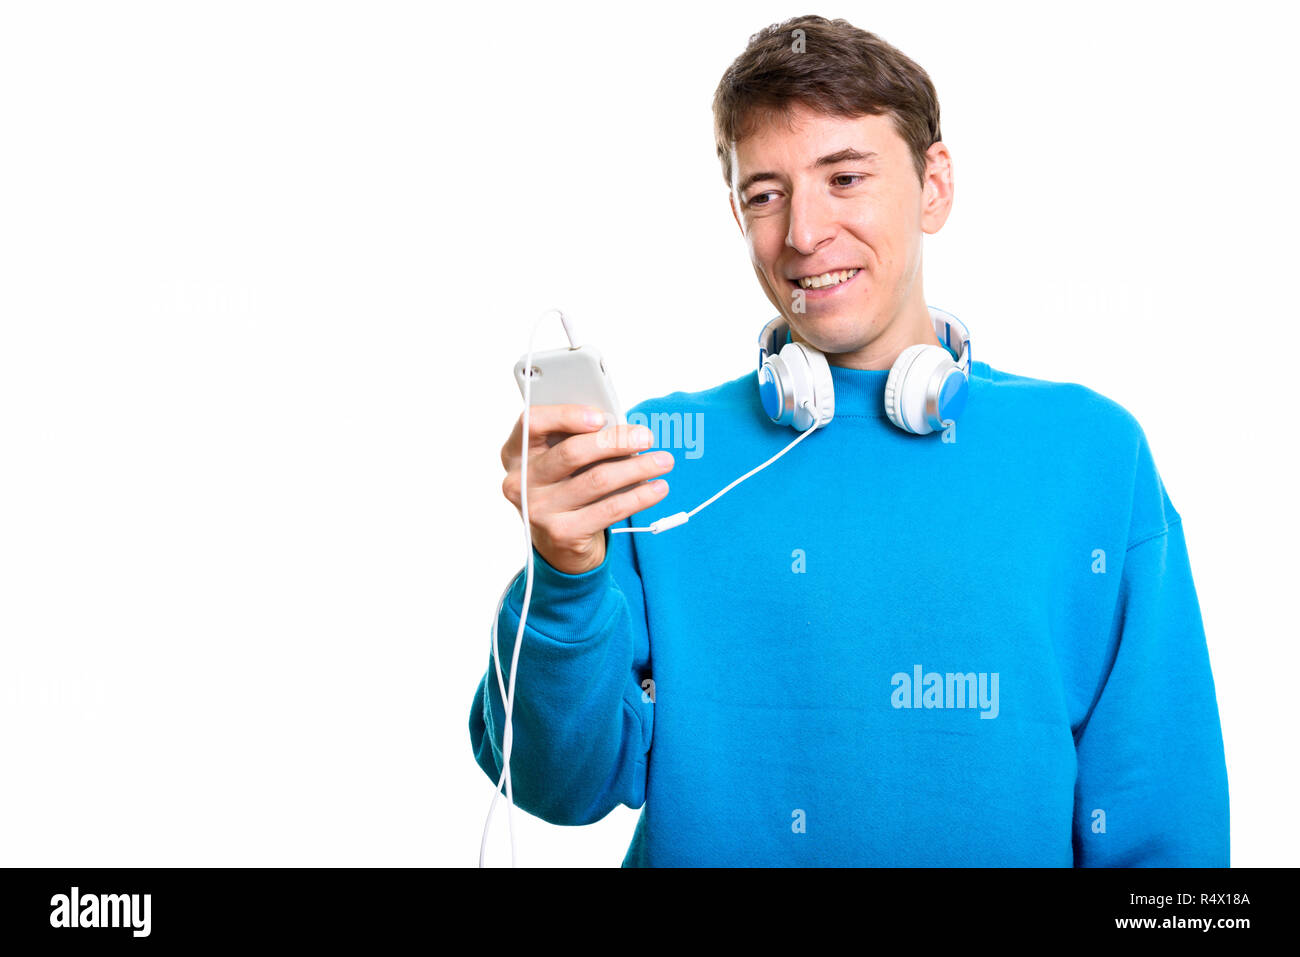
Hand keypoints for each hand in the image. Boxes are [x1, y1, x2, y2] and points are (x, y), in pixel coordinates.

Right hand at [500, 405, 672, 574]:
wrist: (559, 544)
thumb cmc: (565, 488)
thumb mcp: (561, 462)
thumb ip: (579, 439)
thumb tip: (621, 427)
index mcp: (515, 452)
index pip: (532, 422)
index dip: (566, 415)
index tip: (602, 416)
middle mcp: (520, 482)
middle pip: (571, 452)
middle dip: (616, 441)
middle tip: (646, 437)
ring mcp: (539, 511)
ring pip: (597, 480)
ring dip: (637, 467)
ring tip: (663, 461)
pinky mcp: (562, 534)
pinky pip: (610, 509)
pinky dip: (640, 496)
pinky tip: (658, 487)